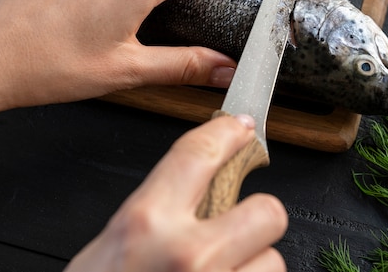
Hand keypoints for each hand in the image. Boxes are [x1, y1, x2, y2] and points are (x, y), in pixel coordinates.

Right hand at [64, 115, 287, 271]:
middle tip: (234, 230)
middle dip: (256, 218)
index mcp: (146, 223)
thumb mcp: (114, 244)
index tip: (241, 128)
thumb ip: (158, 211)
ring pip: (273, 263)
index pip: (199, 155)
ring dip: (251, 269)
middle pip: (268, 211)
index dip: (226, 133)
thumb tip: (203, 188)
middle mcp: (188, 255)